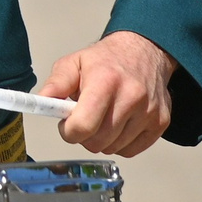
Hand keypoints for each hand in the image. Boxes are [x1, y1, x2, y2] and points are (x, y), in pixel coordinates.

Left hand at [38, 31, 174, 155]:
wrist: (145, 52)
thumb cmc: (106, 60)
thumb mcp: (74, 63)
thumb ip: (55, 84)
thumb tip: (40, 103)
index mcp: (105, 81)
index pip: (83, 125)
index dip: (68, 131)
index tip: (66, 124)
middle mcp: (131, 97)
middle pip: (98, 141)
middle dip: (84, 136)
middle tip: (83, 119)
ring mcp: (149, 112)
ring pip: (113, 148)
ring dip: (102, 139)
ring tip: (102, 117)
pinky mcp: (161, 123)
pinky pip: (131, 150)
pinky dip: (120, 143)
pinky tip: (117, 124)